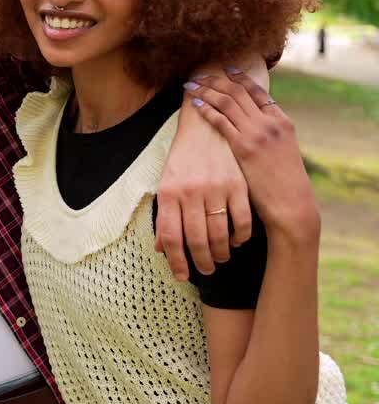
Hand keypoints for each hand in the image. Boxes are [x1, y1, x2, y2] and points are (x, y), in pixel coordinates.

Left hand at [156, 77, 254, 279]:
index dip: (176, 261)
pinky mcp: (238, 185)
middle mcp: (190, 192)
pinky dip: (241, 237)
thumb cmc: (183, 161)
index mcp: (168, 193)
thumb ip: (164, 216)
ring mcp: (216, 189)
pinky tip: (237, 241)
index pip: (170, 237)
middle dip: (201, 262)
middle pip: (196, 240)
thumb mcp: (166, 184)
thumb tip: (161, 249)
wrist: (205, 128)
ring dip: (221, 253)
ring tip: (220, 259)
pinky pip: (242, 221)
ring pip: (220, 234)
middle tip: (206, 271)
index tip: (182, 275)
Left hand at [185, 71, 318, 236]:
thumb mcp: (284, 150)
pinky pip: (221, 121)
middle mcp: (271, 123)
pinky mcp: (244, 147)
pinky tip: (196, 103)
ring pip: (227, 102)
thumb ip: (270, 133)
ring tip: (191, 84)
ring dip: (206, 90)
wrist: (291, 202)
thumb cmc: (285, 181)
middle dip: (217, 80)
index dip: (240, 78)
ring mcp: (257, 133)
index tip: (226, 69)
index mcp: (282, 121)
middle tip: (200, 74)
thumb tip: (254, 124)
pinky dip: (207, 109)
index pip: (258, 91)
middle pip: (239, 92)